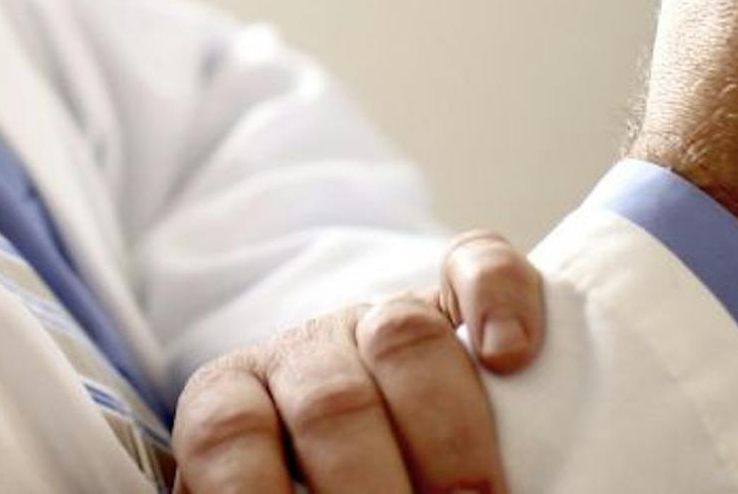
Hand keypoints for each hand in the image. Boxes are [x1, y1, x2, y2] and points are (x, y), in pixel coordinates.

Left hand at [172, 230, 542, 492]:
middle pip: (331, 401)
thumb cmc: (309, 480)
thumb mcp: (279, 488)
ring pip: (405, 334)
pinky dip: (498, 299)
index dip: (257, 492)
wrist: (347, 421)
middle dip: (372, 488)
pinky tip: (509, 354)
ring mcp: (375, 316)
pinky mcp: (449, 295)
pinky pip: (476, 266)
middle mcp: (300, 353)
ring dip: (451, 439)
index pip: (228, 434)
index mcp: (231, 405)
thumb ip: (275, 490)